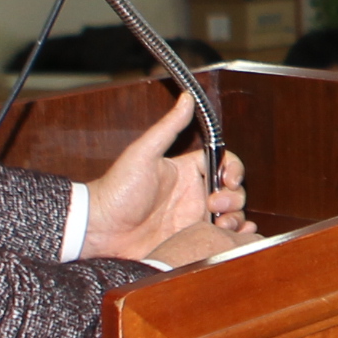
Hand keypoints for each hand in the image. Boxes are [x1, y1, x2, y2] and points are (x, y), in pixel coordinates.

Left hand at [78, 97, 249, 261]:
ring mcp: (193, 217)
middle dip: (233, 196)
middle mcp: (193, 193)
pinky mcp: (190, 239)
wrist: (101, 229)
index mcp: (185, 171)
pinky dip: (236, 234)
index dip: (233, 169)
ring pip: (231, 213)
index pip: (223, 162)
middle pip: (233, 189)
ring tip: (220, 223)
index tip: (228, 178)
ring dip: (235, 216)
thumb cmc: (117, 190)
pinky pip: (221, 237)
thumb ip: (168, 126)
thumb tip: (186, 98)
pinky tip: (232, 234)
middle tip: (214, 204)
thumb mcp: (143, 153)